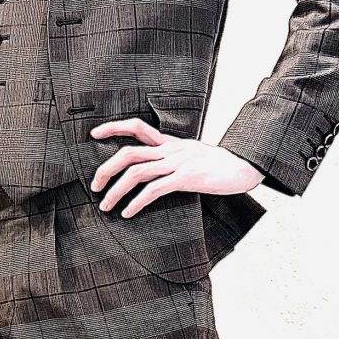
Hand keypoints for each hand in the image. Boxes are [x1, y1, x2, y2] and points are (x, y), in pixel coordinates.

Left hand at [89, 117, 264, 217]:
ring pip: (136, 172)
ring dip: (116, 190)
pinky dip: (137, 202)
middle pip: (128, 152)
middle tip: (94, 185)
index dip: (113, 127)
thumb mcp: (191, 153)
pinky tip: (128, 212)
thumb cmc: (218, 163)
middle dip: (106, 168)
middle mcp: (169, 149)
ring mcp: (176, 163)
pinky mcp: (185, 178)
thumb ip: (172, 156)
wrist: (244, 166)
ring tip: (106, 205)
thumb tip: (156, 167)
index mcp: (169, 142)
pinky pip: (154, 190)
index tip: (94, 134)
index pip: (135, 126)